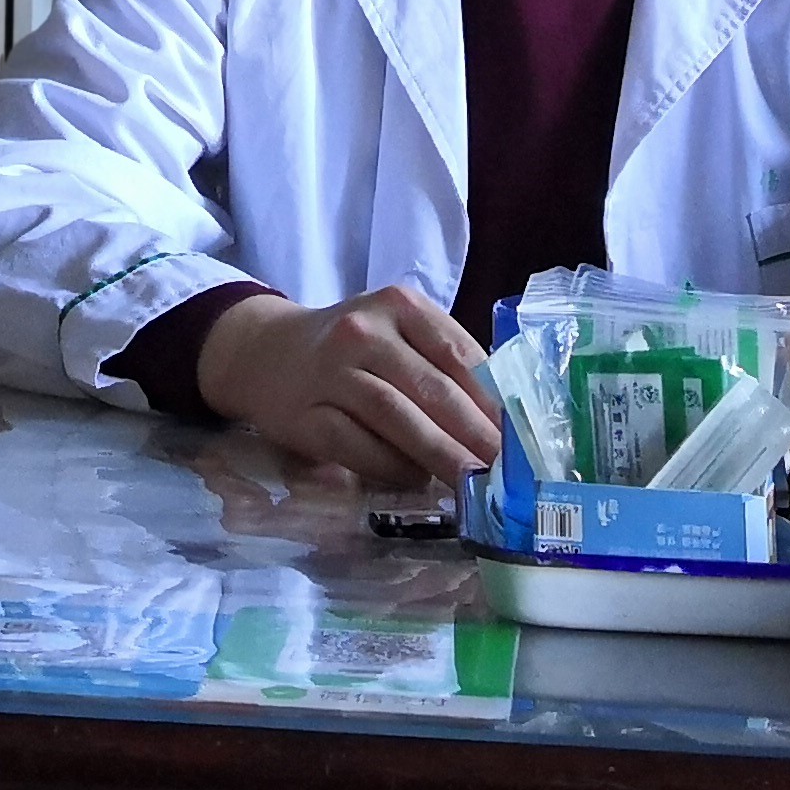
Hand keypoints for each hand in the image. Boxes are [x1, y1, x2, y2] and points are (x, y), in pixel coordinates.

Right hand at [194, 288, 500, 489]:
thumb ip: (443, 364)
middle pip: (432, 388)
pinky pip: (357, 446)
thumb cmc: (352, 349)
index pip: (459, 354)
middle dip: (476, 435)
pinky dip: (392, 468)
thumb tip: (503, 422)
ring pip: (397, 417)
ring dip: (441, 455)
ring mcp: (332, 372)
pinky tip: (418, 483)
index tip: (524, 435)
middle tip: (509, 470)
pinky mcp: (306, 415)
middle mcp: (364, 331)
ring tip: (474, 484)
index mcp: (399, 304)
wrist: (265, 353)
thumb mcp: (397, 333)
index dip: (495, 399)